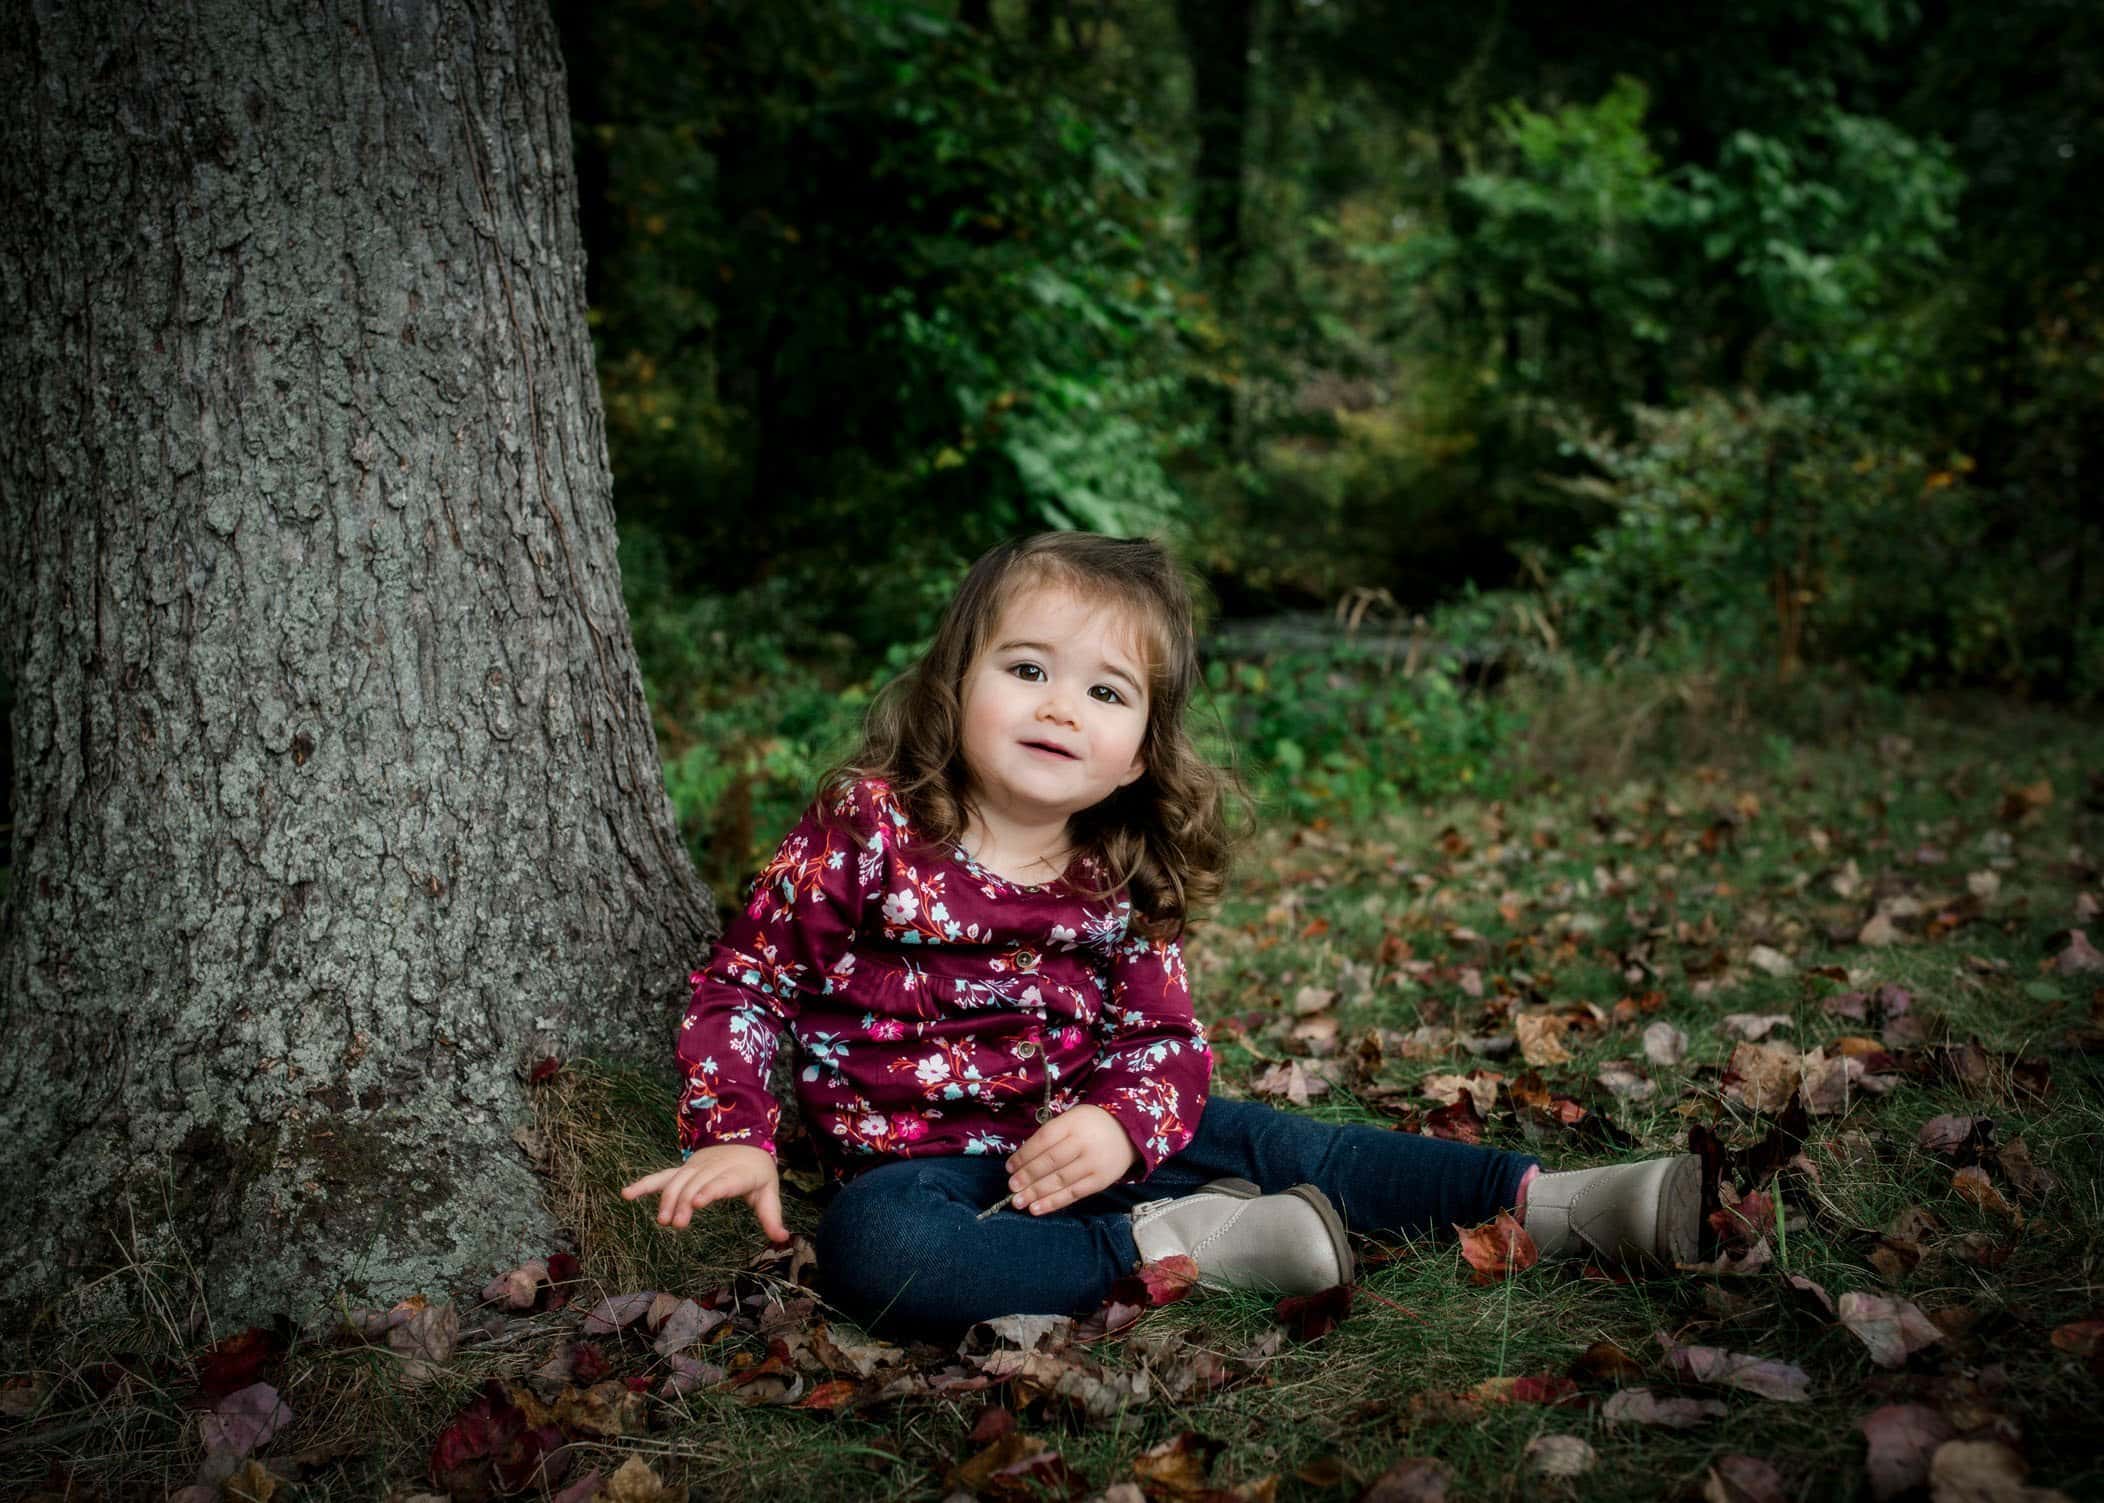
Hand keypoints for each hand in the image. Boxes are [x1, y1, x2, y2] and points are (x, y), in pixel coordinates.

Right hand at [620, 1144, 789, 1242]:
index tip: (698, 1202)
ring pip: (678, 1180)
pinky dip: (644, 1184)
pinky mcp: (684, 1169)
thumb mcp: (768, 1191)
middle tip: (678, 1225)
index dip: (711, 1190)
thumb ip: (771, 1216)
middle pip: (696, 1183)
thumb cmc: (756, 1172)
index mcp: (739, 1173)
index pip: (724, 1182)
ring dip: (668, 1199)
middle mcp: (715, 1167)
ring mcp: (696, 1167)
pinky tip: (626, 1194)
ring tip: (663, 1221)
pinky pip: (662, 1176)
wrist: (744, 1140)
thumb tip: (783, 1238)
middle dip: (685, 1202)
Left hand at [1004, 1104, 1138, 1215]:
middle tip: (1011, 1187)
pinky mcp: (1101, 1181)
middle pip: (1050, 1161)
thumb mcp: (1072, 1119)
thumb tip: (1022, 1161)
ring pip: (1060, 1180)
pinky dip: (1053, 1202)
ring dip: (1036, 1193)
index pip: (1044, 1139)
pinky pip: (1074, 1194)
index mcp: (1073, 1123)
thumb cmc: (1090, 1126)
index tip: (1009, 1167)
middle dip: (1027, 1176)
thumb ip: (1051, 1136)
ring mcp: (1094, 1163)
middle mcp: (1084, 1142)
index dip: (1024, 1155)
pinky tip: (1036, 1208)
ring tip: (1018, 1201)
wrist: (1128, 1132)